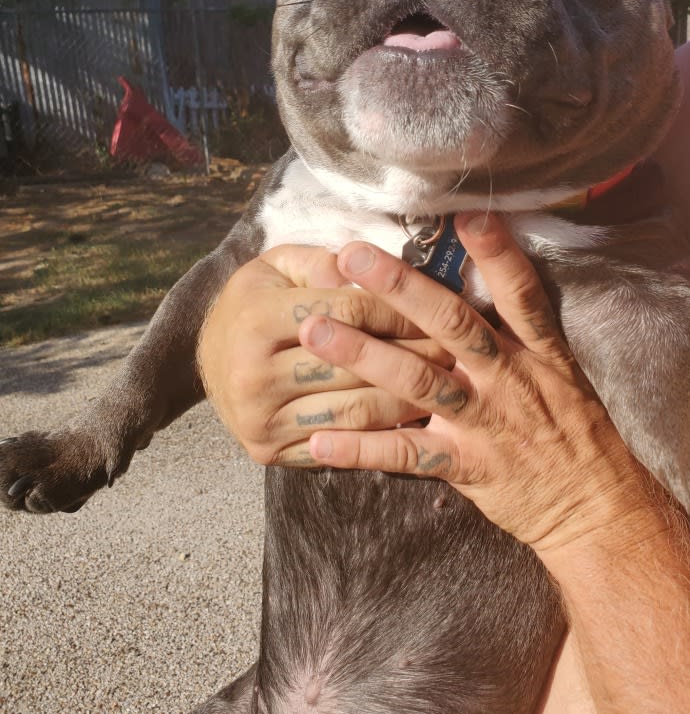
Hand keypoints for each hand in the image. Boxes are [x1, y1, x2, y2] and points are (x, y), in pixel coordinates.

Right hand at [197, 244, 451, 466]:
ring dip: (408, 399)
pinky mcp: (269, 451)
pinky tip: (414, 416)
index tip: (437, 305)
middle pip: (354, 365)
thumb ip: (322, 262)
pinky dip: (382, 433)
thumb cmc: (255, 303)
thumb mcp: (278, 266)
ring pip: (353, 410)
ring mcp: (260, 419)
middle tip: (457, 347)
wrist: (208, 360)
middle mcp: (253, 373)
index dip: (397, 308)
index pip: (347, 312)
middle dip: (413, 354)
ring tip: (445, 383)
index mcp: (256, 319)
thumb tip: (366, 266)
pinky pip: (340, 445)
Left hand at [298, 214, 654, 556]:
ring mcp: (486, 422)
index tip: (465, 215)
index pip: (519, 293)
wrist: (599, 507)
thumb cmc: (577, 431)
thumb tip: (476, 278)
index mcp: (538, 351)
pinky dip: (362, 449)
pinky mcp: (467, 466)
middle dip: (400, 289)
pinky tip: (318, 441)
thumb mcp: (563, 372)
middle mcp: (510, 378)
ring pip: (418, 382)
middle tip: (352, 256)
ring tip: (315, 332)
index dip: (495, 254)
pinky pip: (408, 455)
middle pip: (452, 325)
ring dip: (364, 355)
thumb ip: (518, 331)